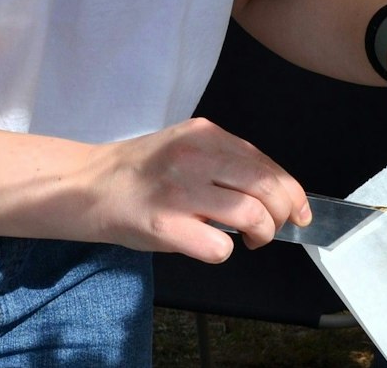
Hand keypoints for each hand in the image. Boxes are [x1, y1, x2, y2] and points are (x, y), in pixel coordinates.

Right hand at [83, 117, 308, 263]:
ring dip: (260, 234)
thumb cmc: (141, 172)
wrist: (89, 186)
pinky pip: (218, 247)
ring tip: (248, 239)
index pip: (267, 164)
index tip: (298, 210)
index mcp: (204, 134)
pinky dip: (224, 252)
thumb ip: (225, 160)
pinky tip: (210, 245)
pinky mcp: (165, 225)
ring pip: (251, 216)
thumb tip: (273, 190)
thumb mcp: (186, 146)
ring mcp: (180, 191)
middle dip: (282, 215)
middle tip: (272, 229)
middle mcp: (195, 156)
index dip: (292, 192)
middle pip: (267, 188)